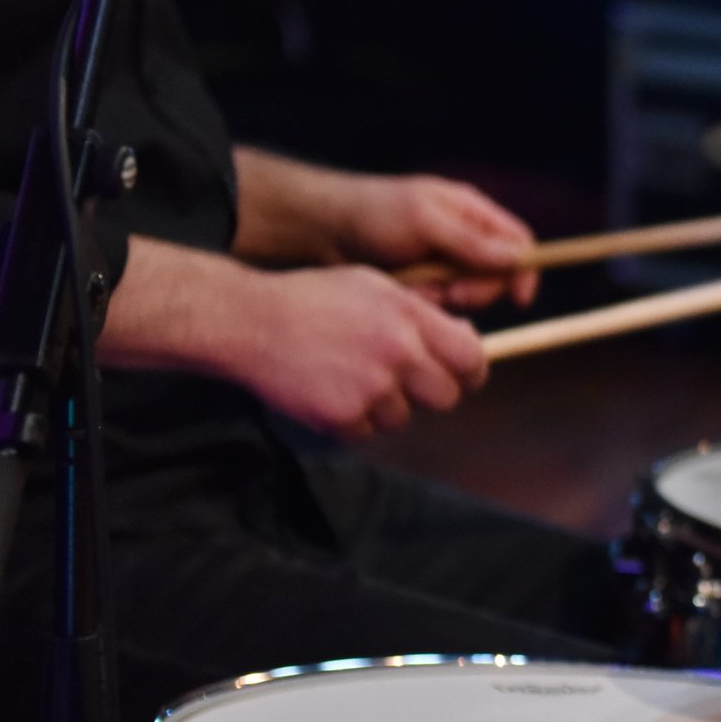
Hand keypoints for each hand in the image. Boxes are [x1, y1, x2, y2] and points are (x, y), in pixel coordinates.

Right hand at [234, 266, 488, 437]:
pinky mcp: (343, 415)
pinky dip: (351, 422)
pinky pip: (366, 433)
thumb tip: (468, 339)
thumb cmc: (314, 301)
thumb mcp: (375, 288)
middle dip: (429, 395)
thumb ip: (423, 314)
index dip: (471, 371)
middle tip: (403, 384)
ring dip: (385, 408)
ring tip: (350, 379)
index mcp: (410, 315)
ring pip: (404, 419)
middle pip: (446, 397)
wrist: (249, 320)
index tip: (462, 376)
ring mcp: (371, 386)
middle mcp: (398, 351)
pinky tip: (328, 392)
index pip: (470, 357)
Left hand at [336, 174, 539, 311]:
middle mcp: (462, 239)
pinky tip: (398, 291)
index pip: (517, 243)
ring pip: (464, 297)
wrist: (319, 230)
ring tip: (411, 284)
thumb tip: (517, 258)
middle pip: (495, 277)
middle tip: (447, 290)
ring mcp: (442, 264)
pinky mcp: (422, 285)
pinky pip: (437, 306)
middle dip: (472, 289)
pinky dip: (420, 303)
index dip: (523, 271)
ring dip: (440, 297)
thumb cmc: (371, 213)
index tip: (518, 298)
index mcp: (470, 212)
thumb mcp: (424, 222)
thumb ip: (471, 242)